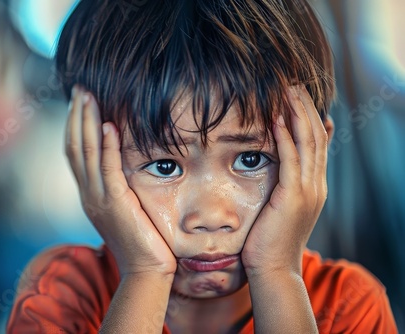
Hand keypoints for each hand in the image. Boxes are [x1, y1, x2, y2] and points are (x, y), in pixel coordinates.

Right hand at [65, 86, 176, 276]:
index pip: (75, 153)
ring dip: (86, 123)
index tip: (79, 102)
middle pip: (74, 147)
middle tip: (78, 88)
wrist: (146, 269)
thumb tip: (123, 163)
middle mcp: (88, 194)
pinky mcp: (115, 203)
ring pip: (85, 153)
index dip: (75, 126)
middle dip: (76, 116)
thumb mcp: (124, 208)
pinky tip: (107, 125)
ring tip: (87, 96)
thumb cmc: (141, 239)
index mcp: (89, 194)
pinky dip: (106, 146)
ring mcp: (99, 199)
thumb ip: (117, 185)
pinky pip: (107, 169)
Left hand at [241, 86, 327, 276]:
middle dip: (306, 108)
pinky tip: (278, 119)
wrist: (274, 268)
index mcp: (315, 186)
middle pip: (316, 136)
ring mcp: (308, 190)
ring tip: (289, 91)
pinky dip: (285, 137)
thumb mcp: (283, 207)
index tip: (301, 97)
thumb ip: (286, 185)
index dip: (311, 117)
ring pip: (308, 142)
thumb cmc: (271, 239)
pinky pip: (291, 159)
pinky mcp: (293, 196)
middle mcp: (316, 184)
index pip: (317, 143)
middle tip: (295, 85)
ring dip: (298, 114)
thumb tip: (279, 168)